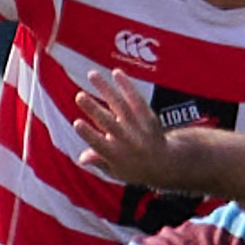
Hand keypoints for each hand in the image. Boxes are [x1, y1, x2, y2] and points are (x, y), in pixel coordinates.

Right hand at [73, 69, 175, 185]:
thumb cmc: (133, 168)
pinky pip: (138, 100)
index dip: (89, 134)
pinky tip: (116, 72)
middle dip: (94, 110)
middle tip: (79, 96)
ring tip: (92, 74)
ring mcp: (140, 128)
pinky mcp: (149, 118)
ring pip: (122, 106)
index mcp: (117, 156)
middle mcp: (129, 142)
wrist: (166, 164)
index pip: (100, 145)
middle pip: (110, 124)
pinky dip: (127, 86)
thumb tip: (81, 157)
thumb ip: (98, 161)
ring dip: (106, 89)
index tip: (77, 123)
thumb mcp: (114, 171)